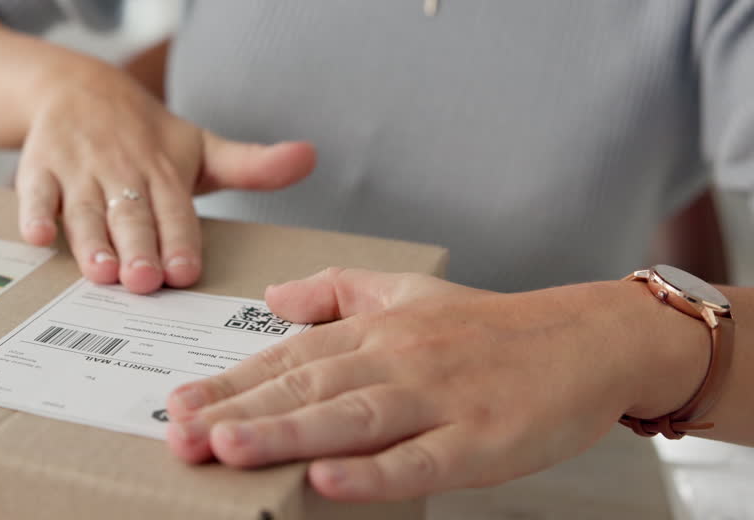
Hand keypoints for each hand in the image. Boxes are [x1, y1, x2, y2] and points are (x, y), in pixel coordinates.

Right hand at [16, 61, 315, 292]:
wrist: (74, 86)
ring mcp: (77, 169)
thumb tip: (310, 156)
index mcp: (164, 170)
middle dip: (137, 248)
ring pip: (84, 209)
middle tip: (142, 282)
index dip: (180, 240)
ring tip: (100, 273)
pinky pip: (34, 193)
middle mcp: (121, 169)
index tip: (184, 271)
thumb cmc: (145, 135)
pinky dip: (34, 213)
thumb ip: (250, 165)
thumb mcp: (199, 147)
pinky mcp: (38, 168)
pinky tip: (38, 236)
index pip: (176, 210)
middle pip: (130, 215)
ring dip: (91, 240)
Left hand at [163, 268, 709, 500]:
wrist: (590, 340)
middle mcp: (398, 359)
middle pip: (306, 387)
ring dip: (285, 433)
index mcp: (376, 329)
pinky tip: (326, 479)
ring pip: (350, 418)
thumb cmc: (491, 327)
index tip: (179, 403)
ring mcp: (440, 399)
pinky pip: (420, 460)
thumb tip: (272, 297)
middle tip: (179, 433)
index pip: (288, 357)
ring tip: (228, 447)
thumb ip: (336, 291)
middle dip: (237, 411)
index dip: (230, 382)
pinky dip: (373, 472)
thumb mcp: (408, 291)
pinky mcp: (482, 439)